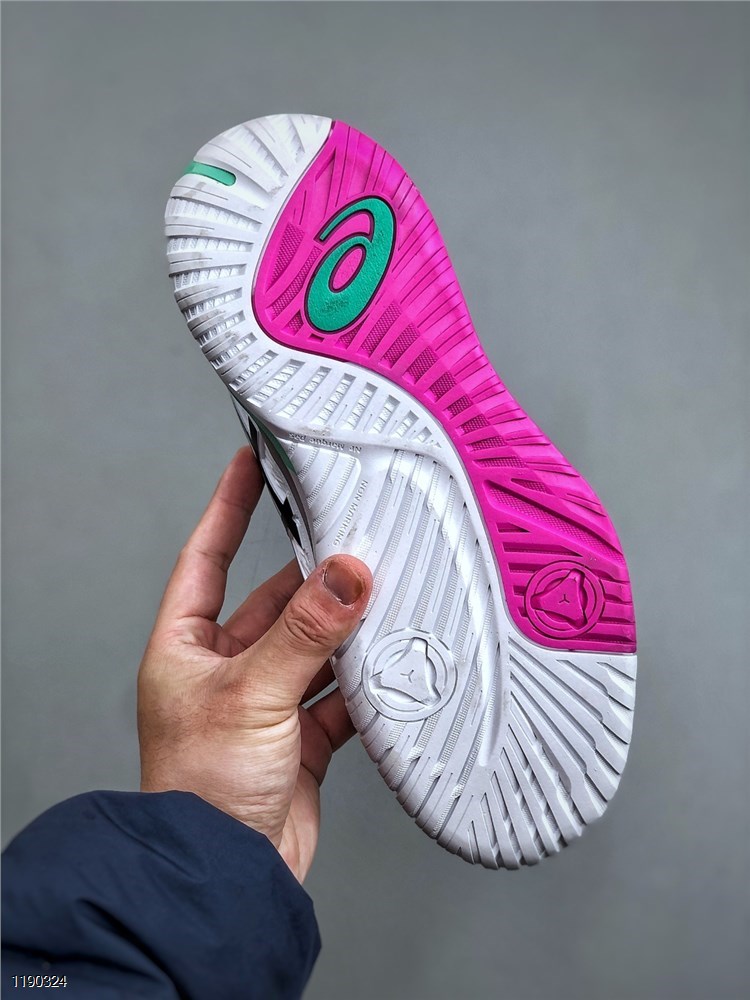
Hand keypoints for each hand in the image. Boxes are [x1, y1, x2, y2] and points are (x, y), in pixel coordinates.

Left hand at [137, 447, 371, 880]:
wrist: (226, 880)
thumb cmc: (202, 791)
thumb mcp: (251, 695)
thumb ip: (305, 633)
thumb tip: (347, 573)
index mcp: (184, 649)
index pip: (206, 557)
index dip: (228, 506)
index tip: (252, 460)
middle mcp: (222, 670)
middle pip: (271, 602)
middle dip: (312, 575)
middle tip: (352, 536)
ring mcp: (263, 703)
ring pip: (311, 646)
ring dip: (344, 628)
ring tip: (383, 594)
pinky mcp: (297, 737)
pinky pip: (337, 694)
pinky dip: (363, 682)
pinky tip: (390, 663)